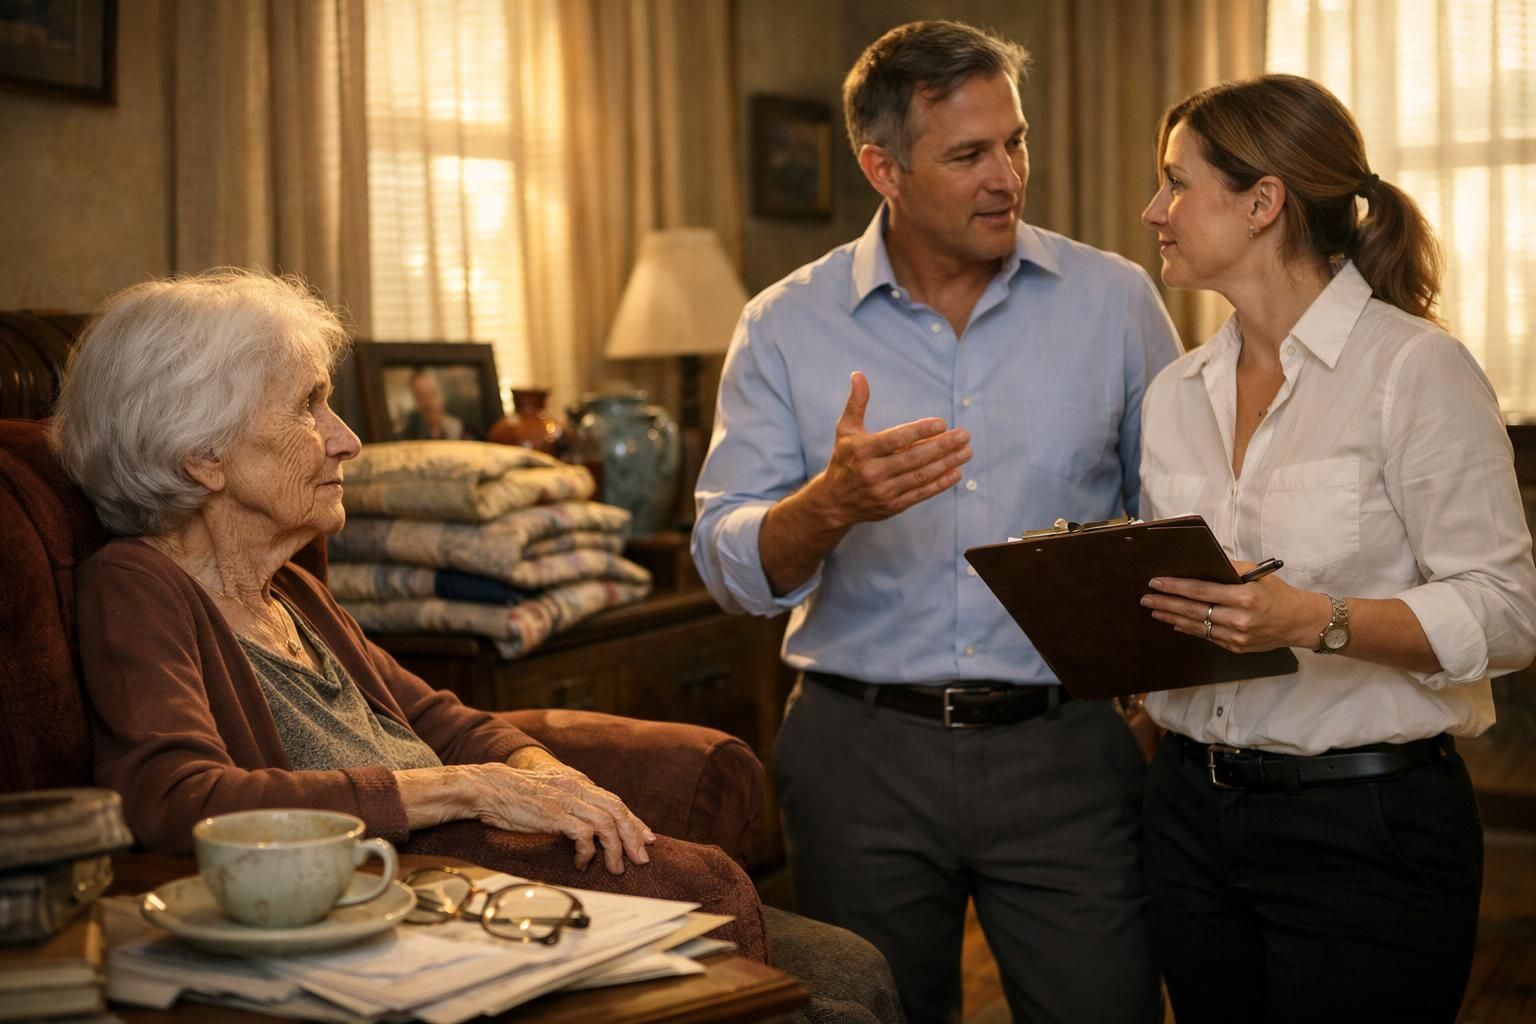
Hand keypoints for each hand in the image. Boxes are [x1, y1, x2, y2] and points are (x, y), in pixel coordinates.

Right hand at [411, 755, 656, 873]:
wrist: (489, 788)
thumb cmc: (515, 796)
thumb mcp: (550, 795)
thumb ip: (569, 803)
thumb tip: (586, 826)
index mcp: (578, 783)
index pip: (615, 802)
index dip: (634, 822)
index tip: (646, 839)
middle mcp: (577, 788)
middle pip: (618, 811)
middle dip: (633, 837)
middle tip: (641, 859)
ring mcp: (567, 800)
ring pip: (607, 824)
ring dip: (615, 849)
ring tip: (615, 869)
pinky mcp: (555, 814)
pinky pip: (584, 835)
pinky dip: (588, 852)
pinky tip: (582, 864)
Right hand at [811, 371, 971, 527]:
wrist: (833, 503)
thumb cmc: (844, 459)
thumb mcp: (845, 430)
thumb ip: (856, 403)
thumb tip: (858, 375)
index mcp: (862, 451)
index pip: (895, 439)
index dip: (919, 431)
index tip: (942, 423)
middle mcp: (872, 472)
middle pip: (913, 458)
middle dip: (941, 446)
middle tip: (964, 435)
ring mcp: (883, 491)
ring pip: (920, 476)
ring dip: (946, 464)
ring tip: (966, 452)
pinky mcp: (892, 506)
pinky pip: (920, 494)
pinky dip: (940, 484)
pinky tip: (956, 473)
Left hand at [1140, 561, 1328, 653]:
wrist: (1299, 621)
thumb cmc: (1276, 592)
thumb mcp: (1255, 573)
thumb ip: (1227, 568)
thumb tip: (1198, 563)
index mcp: (1244, 596)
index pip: (1200, 591)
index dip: (1175, 587)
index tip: (1155, 582)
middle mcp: (1239, 619)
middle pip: (1193, 610)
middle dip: (1166, 603)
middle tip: (1146, 599)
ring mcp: (1237, 636)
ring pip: (1197, 626)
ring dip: (1172, 618)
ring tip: (1155, 611)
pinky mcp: (1236, 647)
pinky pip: (1207, 636)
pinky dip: (1190, 628)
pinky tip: (1176, 622)